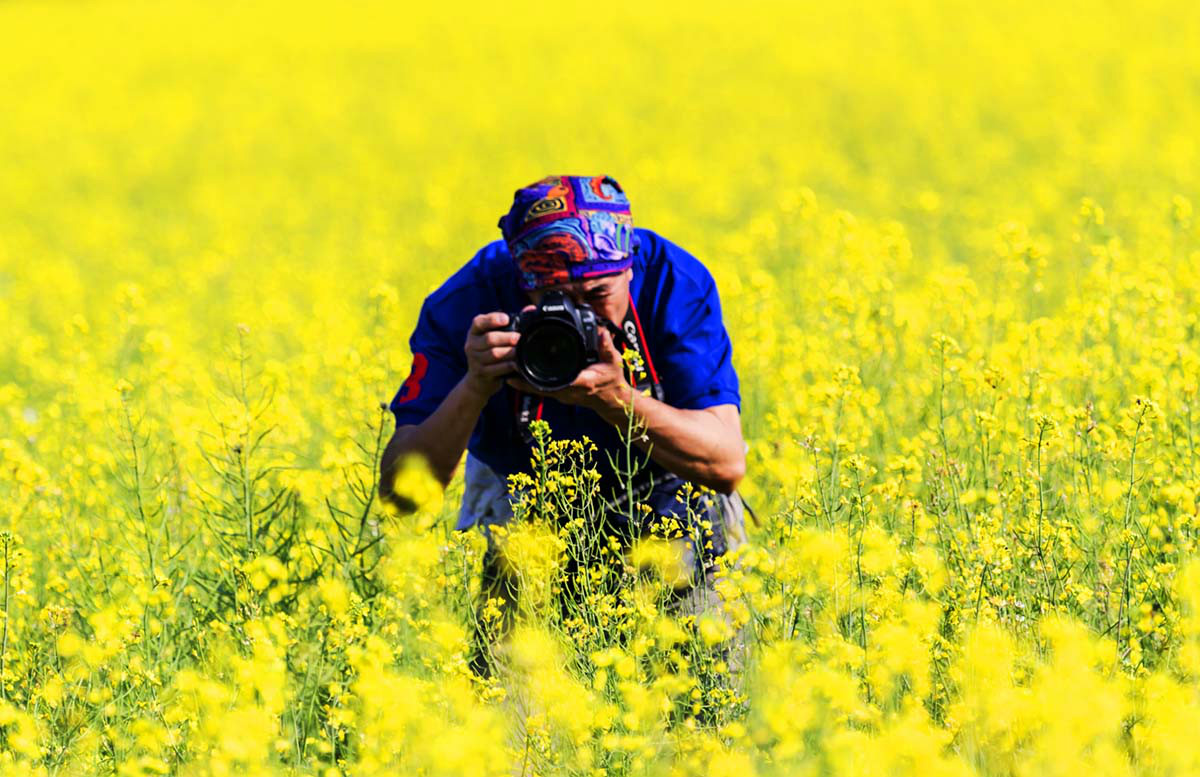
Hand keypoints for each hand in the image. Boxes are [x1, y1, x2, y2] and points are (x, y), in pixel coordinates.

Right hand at [463, 311, 519, 396]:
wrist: (479, 380)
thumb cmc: (491, 351)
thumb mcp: (496, 335)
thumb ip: (511, 322)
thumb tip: (530, 309)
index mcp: (475, 331)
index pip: (479, 322)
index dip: (492, 319)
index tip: (506, 319)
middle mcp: (471, 344)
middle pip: (489, 339)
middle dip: (506, 338)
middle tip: (518, 338)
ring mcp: (474, 359)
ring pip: (493, 354)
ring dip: (508, 352)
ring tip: (519, 351)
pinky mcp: (481, 372)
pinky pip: (496, 368)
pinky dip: (507, 366)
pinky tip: (516, 365)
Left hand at [507, 327, 632, 414]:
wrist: (613, 400)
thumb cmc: (613, 380)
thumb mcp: (614, 362)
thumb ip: (607, 347)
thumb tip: (601, 332)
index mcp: (582, 382)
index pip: (558, 380)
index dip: (538, 377)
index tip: (523, 370)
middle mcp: (570, 390)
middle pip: (541, 387)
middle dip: (523, 380)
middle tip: (507, 368)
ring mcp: (564, 395)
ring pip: (539, 390)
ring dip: (524, 383)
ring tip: (507, 372)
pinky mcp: (561, 395)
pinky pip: (542, 391)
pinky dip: (530, 385)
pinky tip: (518, 377)